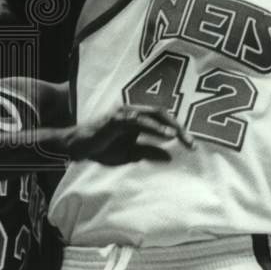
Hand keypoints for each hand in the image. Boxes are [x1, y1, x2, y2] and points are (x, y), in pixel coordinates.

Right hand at [64, 106, 194, 164]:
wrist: (78, 148)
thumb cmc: (103, 148)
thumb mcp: (131, 154)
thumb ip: (149, 152)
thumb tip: (170, 157)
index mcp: (140, 119)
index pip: (164, 120)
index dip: (180, 131)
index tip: (192, 146)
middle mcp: (135, 112)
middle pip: (163, 114)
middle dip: (179, 127)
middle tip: (192, 143)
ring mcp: (125, 113)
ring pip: (153, 114)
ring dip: (168, 126)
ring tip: (180, 136)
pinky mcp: (116, 118)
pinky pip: (138, 120)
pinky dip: (153, 127)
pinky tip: (166, 135)